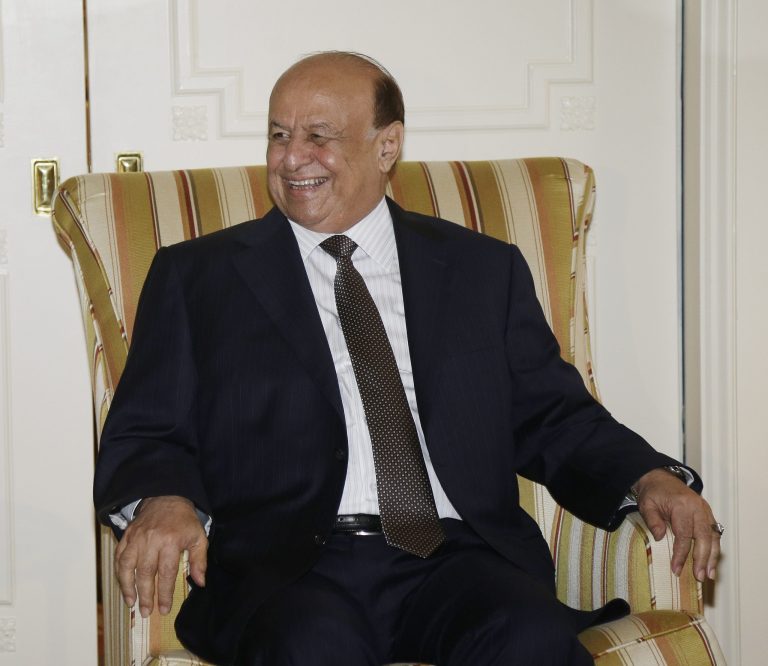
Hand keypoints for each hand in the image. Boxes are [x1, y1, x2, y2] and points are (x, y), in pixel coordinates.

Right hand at [114, 495, 207, 617]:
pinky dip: (119, 572)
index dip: (164, 593)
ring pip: (127, 566)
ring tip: (131, 603)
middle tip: (146, 612)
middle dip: (145, 595)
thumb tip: (200, 583)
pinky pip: (119, 556)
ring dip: (127, 587)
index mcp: (171, 541)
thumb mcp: (199, 537)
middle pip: (145, 573)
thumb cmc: (184, 520)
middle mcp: (151, 540)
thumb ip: (199, 561)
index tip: (164, 609)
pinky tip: (123, 584)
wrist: (167, 497)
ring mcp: (136, 538)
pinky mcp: (127, 535)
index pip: (166, 573)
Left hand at [633, 468, 719, 581]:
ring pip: (713, 537)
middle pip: (704, 537)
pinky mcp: (708, 514)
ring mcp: (705, 510)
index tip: (676, 569)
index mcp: (682, 505)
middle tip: (699, 577)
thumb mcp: (646, 505)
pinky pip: (714, 533)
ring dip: (712, 557)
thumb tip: (660, 539)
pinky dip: (714, 548)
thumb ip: (653, 521)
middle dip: (702, 559)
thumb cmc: (653, 493)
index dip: (681, 554)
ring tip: (710, 575)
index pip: (684, 535)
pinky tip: (712, 562)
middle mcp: (697, 508)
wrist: (661, 478)